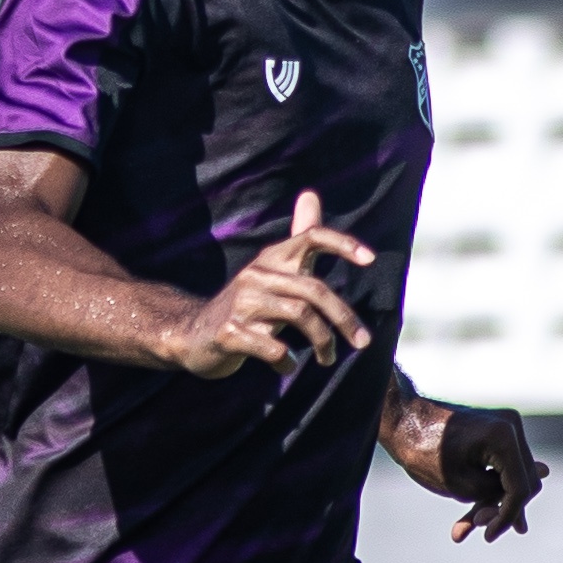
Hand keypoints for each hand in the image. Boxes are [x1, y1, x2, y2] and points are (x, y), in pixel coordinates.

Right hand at [161, 190, 374, 379]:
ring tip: (327, 359)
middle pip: (314, 289)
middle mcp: (257, 275)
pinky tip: (287, 367)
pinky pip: (272, 348)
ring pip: (299, 315)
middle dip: (344, 318)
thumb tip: (310, 196)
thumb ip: (297, 239)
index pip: (310, 237)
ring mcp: (241, 303)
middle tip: (362, 342)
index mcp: (271, 259)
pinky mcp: (229, 332)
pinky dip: (286, 361)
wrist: (192, 334)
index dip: (342, 243)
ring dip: (322, 342)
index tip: (369, 259)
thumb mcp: (271, 271)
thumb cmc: (245, 304)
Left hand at [392, 396, 547, 541]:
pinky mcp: (497, 432)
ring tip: (464, 527)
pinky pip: (501, 466)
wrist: (403, 421)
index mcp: (504, 437)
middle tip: (477, 528)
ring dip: (491, 503)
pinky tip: (473, 513)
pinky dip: (488, 486)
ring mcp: (506, 427)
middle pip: (523, 482)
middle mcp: (511, 427)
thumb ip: (498, 493)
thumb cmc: (425, 451)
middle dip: (501, 510)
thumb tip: (538, 486)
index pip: (521, 488)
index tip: (488, 535)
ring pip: (512, 476)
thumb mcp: (460, 485)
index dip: (508, 516)